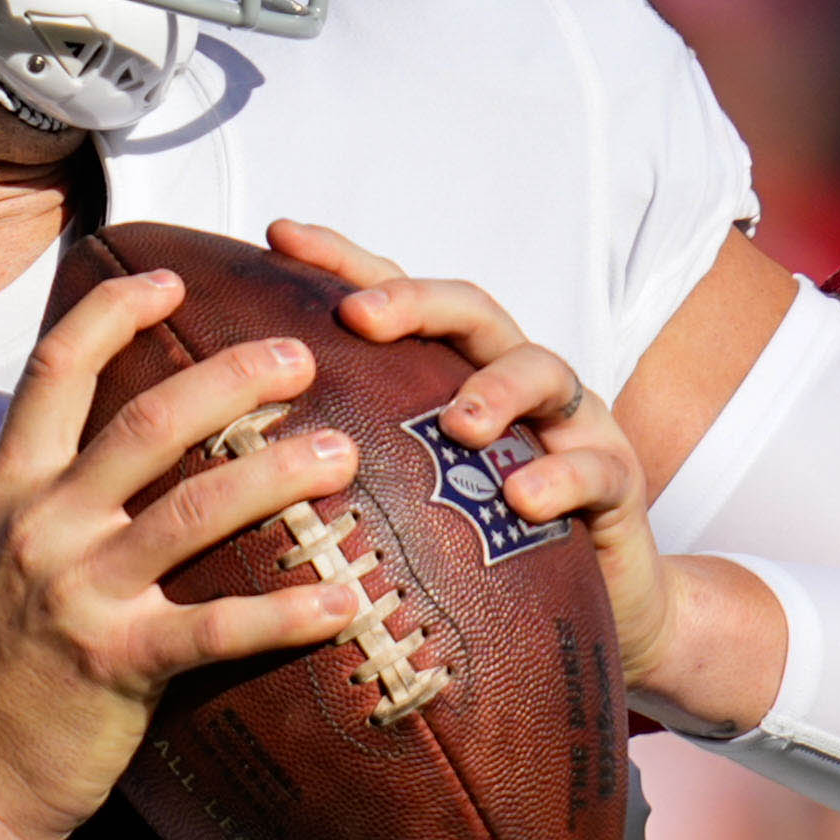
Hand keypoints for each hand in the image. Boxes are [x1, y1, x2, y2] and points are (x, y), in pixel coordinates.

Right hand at [0, 263, 364, 839]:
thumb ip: (47, 507)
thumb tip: (115, 462)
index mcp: (9, 492)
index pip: (56, 369)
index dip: (115, 308)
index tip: (169, 277)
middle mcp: (41, 527)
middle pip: (151, 418)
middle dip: (237, 375)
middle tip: (302, 357)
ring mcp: (77, 594)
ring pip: (196, 508)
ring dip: (280, 473)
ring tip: (343, 454)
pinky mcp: (115, 664)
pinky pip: (218, 627)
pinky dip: (288, 611)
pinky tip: (344, 602)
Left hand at [268, 217, 783, 733]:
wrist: (598, 606)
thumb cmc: (478, 548)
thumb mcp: (406, 497)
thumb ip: (342, 461)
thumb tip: (223, 458)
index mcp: (451, 374)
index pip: (396, 302)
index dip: (342, 261)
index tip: (278, 234)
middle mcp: (512, 380)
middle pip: (470, 311)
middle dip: (416, 302)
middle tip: (361, 315)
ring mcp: (569, 423)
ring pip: (543, 370)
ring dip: (497, 388)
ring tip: (458, 423)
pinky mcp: (616, 479)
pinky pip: (595, 467)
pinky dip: (560, 476)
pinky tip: (522, 497)